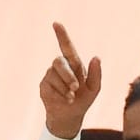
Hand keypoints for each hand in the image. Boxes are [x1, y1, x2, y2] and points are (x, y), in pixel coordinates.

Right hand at [40, 22, 101, 138]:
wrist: (70, 116)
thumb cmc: (83, 100)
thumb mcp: (94, 89)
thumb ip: (96, 74)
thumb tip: (96, 57)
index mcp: (75, 65)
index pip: (67, 47)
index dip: (62, 35)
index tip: (56, 24)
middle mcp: (61, 67)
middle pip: (59, 61)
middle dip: (68, 75)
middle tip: (76, 87)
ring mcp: (50, 75)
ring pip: (53, 74)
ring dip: (65, 86)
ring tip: (72, 96)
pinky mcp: (44, 85)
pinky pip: (49, 84)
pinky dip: (60, 93)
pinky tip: (66, 99)